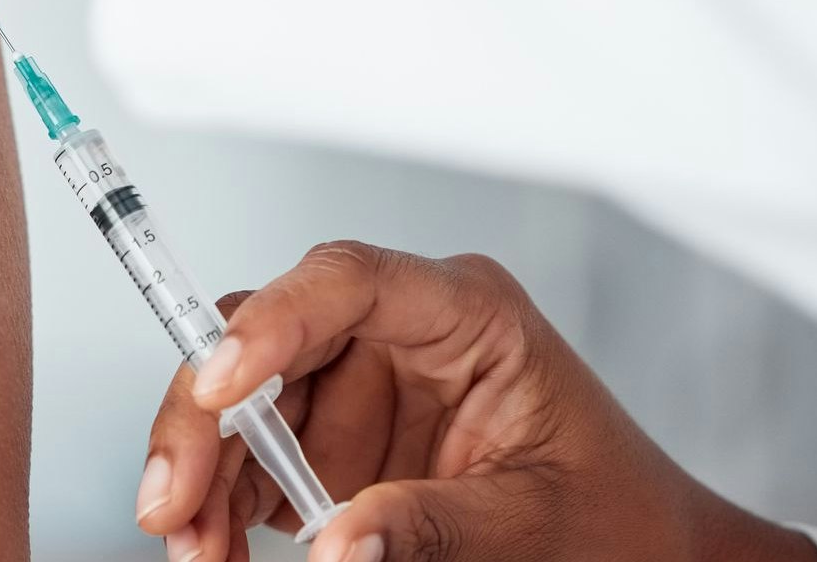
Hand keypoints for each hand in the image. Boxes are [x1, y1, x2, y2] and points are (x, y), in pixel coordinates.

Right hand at [139, 241, 816, 561]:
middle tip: (171, 500)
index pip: (346, 282)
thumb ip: (432, 528)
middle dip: (204, 419)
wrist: (644, 560)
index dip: (270, 323)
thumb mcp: (536, 526)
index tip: (219, 386)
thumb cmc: (619, 521)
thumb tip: (334, 546)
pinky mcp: (333, 441)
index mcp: (465, 313)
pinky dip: (221, 504)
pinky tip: (213, 546)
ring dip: (202, 474)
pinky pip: (252, 459)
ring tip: (191, 547)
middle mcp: (396, 334)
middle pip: (266, 341)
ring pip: (240, 402)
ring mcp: (357, 386)